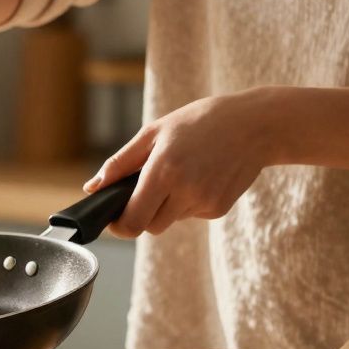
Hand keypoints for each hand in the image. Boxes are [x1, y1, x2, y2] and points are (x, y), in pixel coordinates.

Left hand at [85, 89, 283, 237]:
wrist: (257, 125)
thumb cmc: (200, 122)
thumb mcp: (154, 132)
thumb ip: (120, 163)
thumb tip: (91, 187)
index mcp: (164, 171)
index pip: (132, 221)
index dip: (118, 225)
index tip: (114, 217)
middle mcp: (185, 192)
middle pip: (149, 226)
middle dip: (142, 213)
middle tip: (147, 188)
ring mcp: (205, 203)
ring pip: (169, 221)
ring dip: (165, 206)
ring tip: (180, 173)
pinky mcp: (219, 209)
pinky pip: (190, 215)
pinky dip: (187, 202)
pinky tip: (200, 176)